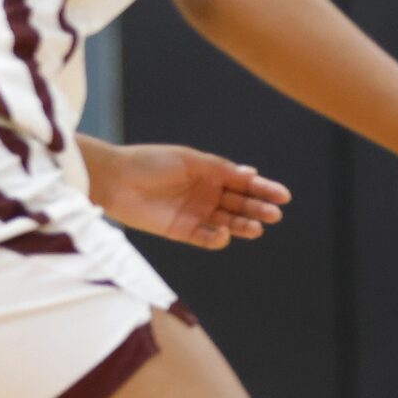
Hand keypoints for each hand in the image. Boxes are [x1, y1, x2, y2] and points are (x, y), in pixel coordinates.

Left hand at [95, 143, 289, 249]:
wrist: (115, 180)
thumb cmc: (151, 162)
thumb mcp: (189, 160)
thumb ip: (220, 169)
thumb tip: (251, 173)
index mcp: (212, 173)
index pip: (244, 183)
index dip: (264, 189)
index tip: (283, 196)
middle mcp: (207, 194)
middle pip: (240, 204)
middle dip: (258, 209)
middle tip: (274, 215)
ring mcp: (196, 213)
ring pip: (228, 222)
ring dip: (243, 226)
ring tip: (256, 228)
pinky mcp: (182, 230)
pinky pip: (206, 237)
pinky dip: (217, 238)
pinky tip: (223, 233)